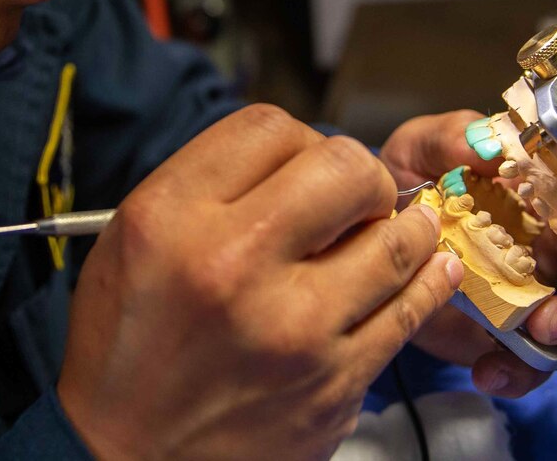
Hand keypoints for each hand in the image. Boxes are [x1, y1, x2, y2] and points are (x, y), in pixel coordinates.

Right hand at [58, 105, 463, 459]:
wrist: (125, 455)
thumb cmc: (125, 343)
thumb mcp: (133, 236)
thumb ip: (209, 183)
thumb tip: (301, 156)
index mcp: (174, 219)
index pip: (270, 129)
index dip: (297, 137)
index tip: (303, 163)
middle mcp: (235, 266)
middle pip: (345, 167)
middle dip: (359, 173)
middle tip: (356, 193)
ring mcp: (294, 331)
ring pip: (396, 238)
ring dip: (407, 222)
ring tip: (407, 220)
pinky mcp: (333, 385)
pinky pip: (408, 313)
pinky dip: (427, 279)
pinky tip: (430, 265)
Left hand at [379, 99, 556, 397]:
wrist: (369, 245)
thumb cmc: (407, 186)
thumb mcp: (419, 150)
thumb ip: (450, 138)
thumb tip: (487, 144)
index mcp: (546, 177)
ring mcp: (542, 282)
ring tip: (541, 328)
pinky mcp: (515, 329)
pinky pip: (536, 359)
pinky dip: (520, 369)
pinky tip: (490, 368)